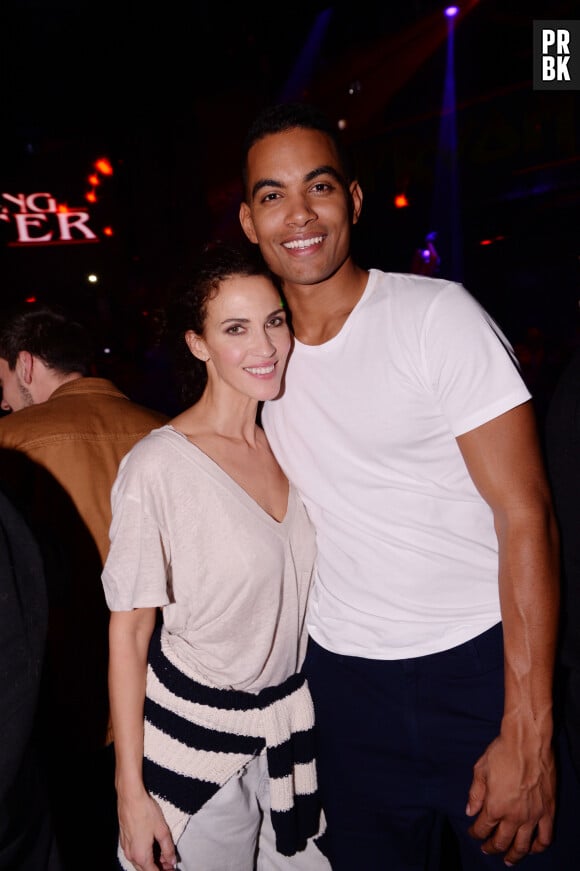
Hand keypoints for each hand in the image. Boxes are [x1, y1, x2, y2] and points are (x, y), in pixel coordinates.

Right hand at [118, 789, 176, 870]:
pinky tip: (152, 847)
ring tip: (163, 855)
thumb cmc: (145, 811)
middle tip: (169, 863)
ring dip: (151, 862)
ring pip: (139, 862)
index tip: (172, 869)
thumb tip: (172, 860)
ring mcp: (126, 848)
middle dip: (158, 868)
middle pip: (144, 869)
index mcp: (141, 856)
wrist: (130, 797)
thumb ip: (168, 848)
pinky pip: (134, 854)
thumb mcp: (162, 830)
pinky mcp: (124, 840)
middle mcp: (131, 855)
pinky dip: (144, 855)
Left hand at [465, 732, 555, 865]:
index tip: (473, 833)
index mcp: (494, 806)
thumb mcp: (480, 770)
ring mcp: (532, 816)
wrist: (528, 741)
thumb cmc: (502, 752)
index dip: (475, 833)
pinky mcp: (548, 811)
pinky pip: (545, 837)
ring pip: (523, 846)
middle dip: (491, 847)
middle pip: (501, 842)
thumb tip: (470, 811)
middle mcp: (514, 816)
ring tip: (508, 860)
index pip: (482, 828)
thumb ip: (475, 794)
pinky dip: (538, 846)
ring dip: (514, 855)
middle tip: (486, 849)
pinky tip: (533, 848)